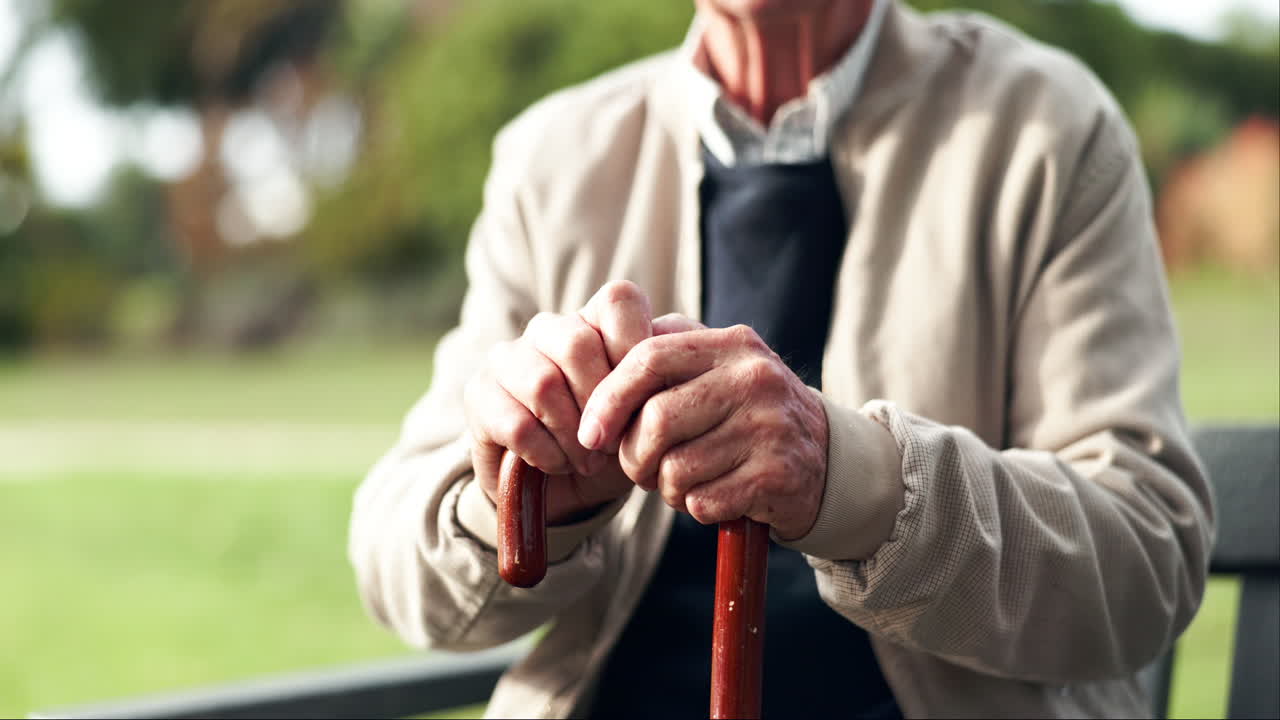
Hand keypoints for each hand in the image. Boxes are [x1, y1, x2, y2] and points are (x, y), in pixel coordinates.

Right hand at [463, 281, 652, 524]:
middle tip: (612, 444)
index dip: (635, 347)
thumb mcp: (646, 414)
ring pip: (542, 383)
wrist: (563, 490)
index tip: (642, 399)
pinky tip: (558, 464)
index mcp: (594, 320)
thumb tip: (664, 360)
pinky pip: (517, 423)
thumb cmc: (612, 443)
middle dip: (601, 404)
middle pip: (577, 343)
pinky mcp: (478, 395)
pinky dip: (547, 453)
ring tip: (587, 461)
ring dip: (573, 436)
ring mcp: (507, 358)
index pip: (619, 299)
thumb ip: (658, 381)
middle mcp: (547, 329)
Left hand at [577, 322, 828, 539]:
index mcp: (731, 344)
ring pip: (675, 468)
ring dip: (667, 488)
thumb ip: (661, 361)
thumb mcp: (716, 370)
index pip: (648, 358)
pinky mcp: (778, 475)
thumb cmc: (747, 415)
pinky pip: (702, 502)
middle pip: (656, 419)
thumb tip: (592, 384)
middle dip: (634, 456)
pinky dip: (697, 508)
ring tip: (686, 481)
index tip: (591, 434)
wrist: (827, 459)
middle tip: (641, 469)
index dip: (607, 399)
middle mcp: (755, 378)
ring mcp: (770, 426)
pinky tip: (718, 496)